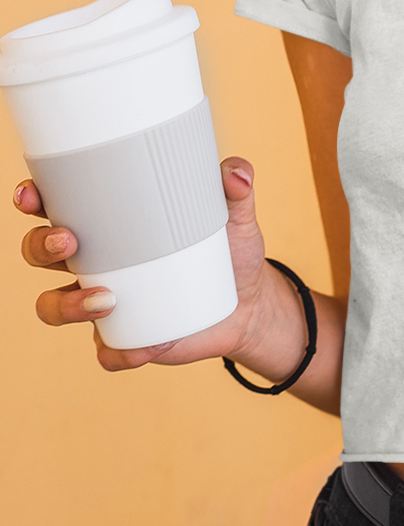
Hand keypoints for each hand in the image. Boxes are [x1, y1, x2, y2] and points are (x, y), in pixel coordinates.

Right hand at [15, 158, 274, 370]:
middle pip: (40, 254)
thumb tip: (236, 173)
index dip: (34, 200)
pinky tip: (146, 345)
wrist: (249, 304)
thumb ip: (236, 189)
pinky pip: (107, 352)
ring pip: (54, 306)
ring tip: (108, 299)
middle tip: (68, 241)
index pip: (58, 206)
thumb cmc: (228, 249)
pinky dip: (121, 351)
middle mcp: (96, 263)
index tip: (32, 195)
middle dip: (41, 247)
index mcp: (111, 224)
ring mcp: (104, 305)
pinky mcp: (125, 340)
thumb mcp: (235, 216)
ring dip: (67, 304)